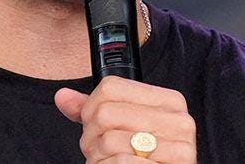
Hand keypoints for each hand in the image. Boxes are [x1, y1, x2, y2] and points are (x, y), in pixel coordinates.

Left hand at [55, 76, 196, 162]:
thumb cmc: (143, 159)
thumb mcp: (121, 129)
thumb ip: (94, 111)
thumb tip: (63, 96)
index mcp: (169, 102)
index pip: (110, 87)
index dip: (90, 109)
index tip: (93, 126)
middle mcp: (180, 121)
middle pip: (105, 114)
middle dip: (91, 138)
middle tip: (98, 151)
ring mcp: (181, 146)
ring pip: (111, 141)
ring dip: (99, 157)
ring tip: (108, 162)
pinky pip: (123, 161)